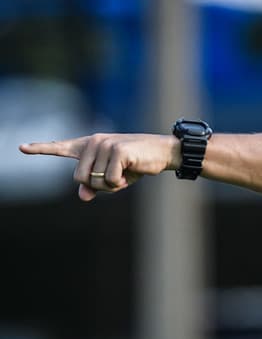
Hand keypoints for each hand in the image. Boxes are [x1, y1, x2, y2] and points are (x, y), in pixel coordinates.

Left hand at [19, 133, 178, 200]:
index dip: (40, 149)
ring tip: (125, 173)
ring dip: (111, 186)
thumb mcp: (114, 178)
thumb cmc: (136, 164)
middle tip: (116, 179)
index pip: (60, 147)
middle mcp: (93, 142)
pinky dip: (120, 183)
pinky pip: (109, 180)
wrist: (162, 152)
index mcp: (89, 145)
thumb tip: (83, 196)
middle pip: (79, 178)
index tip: (21, 148)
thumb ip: (95, 186)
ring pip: (94, 181)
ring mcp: (104, 145)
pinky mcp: (117, 151)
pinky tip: (130, 172)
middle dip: (97, 186)